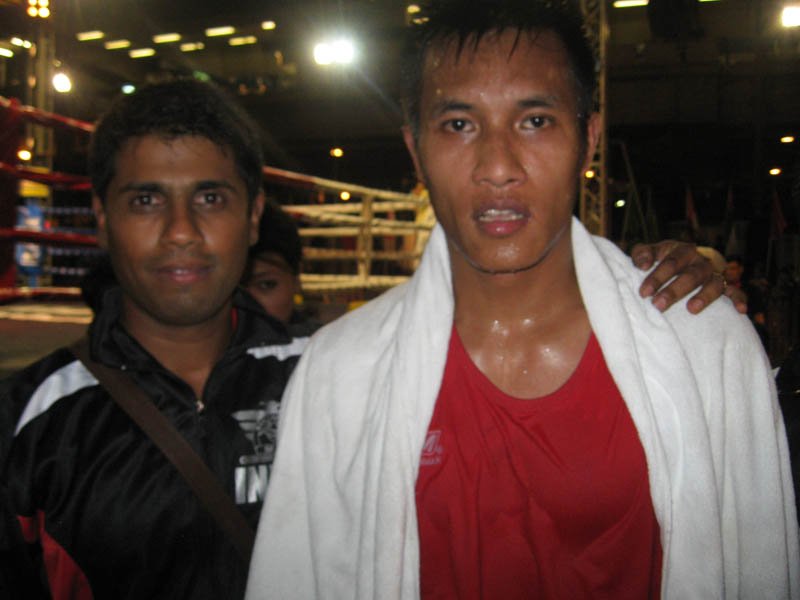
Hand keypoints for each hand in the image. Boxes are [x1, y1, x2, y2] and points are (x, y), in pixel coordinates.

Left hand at [631, 241, 747, 313]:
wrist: (689, 260)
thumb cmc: (664, 260)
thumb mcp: (652, 253)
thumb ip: (642, 254)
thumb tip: (641, 264)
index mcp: (682, 251)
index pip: (671, 262)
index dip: (657, 277)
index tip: (644, 293)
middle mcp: (700, 261)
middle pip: (691, 275)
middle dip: (674, 290)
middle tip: (658, 305)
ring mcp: (714, 274)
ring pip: (713, 283)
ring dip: (704, 296)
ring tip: (691, 309)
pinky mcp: (726, 286)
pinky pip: (736, 291)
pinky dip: (739, 299)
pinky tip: (740, 310)